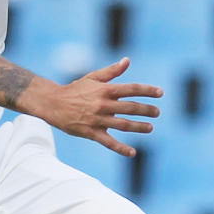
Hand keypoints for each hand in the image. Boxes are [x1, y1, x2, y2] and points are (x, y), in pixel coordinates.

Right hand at [36, 57, 161, 158]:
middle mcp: (102, 104)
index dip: (147, 91)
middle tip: (157, 112)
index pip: (131, 89)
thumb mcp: (92, 77)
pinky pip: (108, 142)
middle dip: (146, 110)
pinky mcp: (91, 133)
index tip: (160, 93)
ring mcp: (97, 120)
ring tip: (150, 128)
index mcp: (104, 90)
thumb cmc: (74, 89)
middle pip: (130, 108)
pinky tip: (132, 152)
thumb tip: (127, 61)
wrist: (52, 104)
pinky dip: (121, 148)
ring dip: (139, 127)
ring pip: (123, 125)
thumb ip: (111, 71)